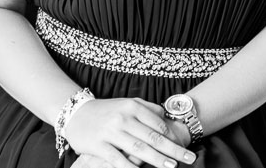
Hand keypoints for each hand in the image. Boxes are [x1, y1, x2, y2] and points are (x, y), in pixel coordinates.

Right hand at [63, 97, 195, 167]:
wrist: (76, 113)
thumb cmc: (106, 111)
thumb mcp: (126, 103)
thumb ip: (147, 109)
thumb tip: (166, 117)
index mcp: (132, 106)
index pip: (157, 123)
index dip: (172, 136)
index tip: (184, 146)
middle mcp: (123, 118)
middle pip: (152, 137)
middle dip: (173, 149)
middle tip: (189, 158)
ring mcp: (110, 131)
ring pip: (138, 148)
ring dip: (157, 159)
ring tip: (172, 166)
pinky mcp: (98, 145)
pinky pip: (117, 159)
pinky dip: (131, 167)